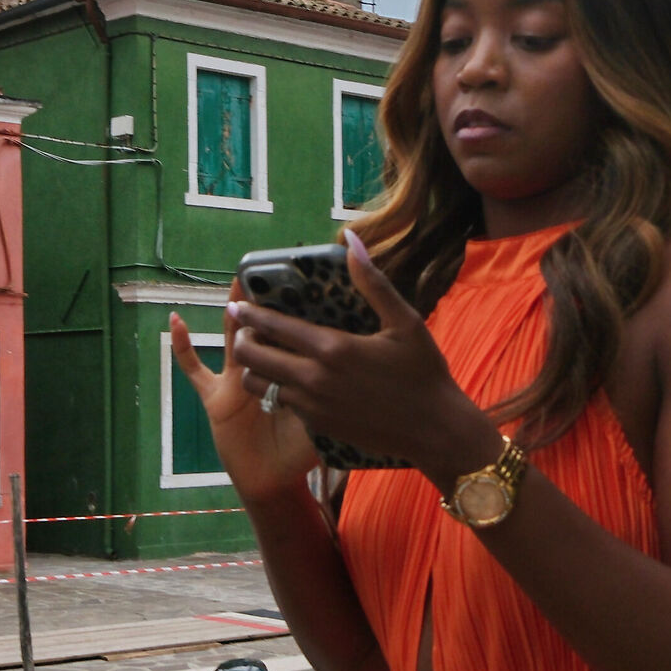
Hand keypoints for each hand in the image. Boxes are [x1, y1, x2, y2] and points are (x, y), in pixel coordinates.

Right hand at [171, 287, 317, 505]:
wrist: (272, 482)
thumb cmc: (299, 454)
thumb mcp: (324, 419)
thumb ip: (337, 396)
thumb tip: (359, 371)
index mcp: (290, 374)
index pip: (293, 335)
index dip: (297, 311)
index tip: (307, 280)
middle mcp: (262, 371)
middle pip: (265, 330)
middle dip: (267, 304)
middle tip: (272, 271)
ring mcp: (234, 381)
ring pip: (235, 339)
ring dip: (235, 313)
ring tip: (238, 283)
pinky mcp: (214, 395)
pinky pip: (194, 368)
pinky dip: (183, 346)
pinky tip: (176, 322)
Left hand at [229, 230, 499, 484]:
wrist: (435, 431)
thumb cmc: (423, 372)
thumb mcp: (404, 321)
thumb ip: (372, 281)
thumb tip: (352, 239)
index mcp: (333, 348)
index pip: (275, 327)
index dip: (250, 315)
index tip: (236, 305)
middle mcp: (315, 379)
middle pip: (254, 359)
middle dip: (242, 342)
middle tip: (245, 332)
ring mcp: (314, 407)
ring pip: (261, 387)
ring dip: (254, 370)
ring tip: (261, 357)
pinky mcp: (319, 427)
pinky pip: (282, 405)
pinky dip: (277, 391)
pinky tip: (289, 380)